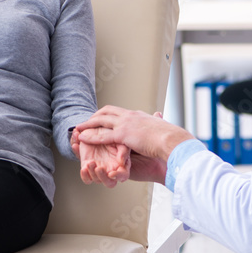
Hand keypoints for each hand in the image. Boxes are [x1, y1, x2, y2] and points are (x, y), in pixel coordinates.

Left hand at [74, 131, 129, 186]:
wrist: (95, 129)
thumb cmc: (110, 133)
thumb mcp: (119, 138)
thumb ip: (122, 149)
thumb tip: (121, 162)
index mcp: (120, 163)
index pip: (122, 175)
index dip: (118, 176)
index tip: (111, 173)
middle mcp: (110, 169)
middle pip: (109, 182)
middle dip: (102, 177)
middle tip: (98, 167)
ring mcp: (98, 169)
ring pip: (96, 179)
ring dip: (91, 172)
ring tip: (90, 162)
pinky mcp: (87, 167)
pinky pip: (86, 177)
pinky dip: (84, 174)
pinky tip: (84, 167)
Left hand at [75, 107, 193, 181]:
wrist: (173, 141)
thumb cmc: (170, 138)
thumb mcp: (162, 125)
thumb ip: (157, 121)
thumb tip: (159, 115)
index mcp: (138, 115)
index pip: (118, 111)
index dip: (107, 114)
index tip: (100, 117)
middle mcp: (130, 116)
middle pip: (106, 111)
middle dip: (94, 116)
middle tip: (85, 122)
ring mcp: (126, 124)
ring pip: (101, 121)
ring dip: (88, 125)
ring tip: (78, 129)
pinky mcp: (124, 135)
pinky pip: (103, 135)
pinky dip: (91, 137)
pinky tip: (83, 139)